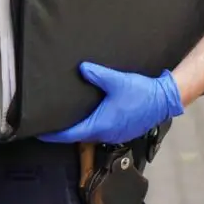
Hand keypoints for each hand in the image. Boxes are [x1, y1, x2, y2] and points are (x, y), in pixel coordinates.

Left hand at [38, 62, 183, 144]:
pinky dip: (91, 125)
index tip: (40, 133)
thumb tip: (81, 68)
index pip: (70, 134)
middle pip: (78, 135)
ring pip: (90, 133)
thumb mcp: (117, 81)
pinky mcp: (121, 131)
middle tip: (50, 121)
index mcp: (100, 125)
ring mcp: (114, 134)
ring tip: (66, 117)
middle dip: (64, 130)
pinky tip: (88, 114)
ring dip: (78, 127)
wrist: (164, 100)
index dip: (54, 134)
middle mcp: (105, 134)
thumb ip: (98, 75)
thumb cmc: (140, 93)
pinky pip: (100, 130)